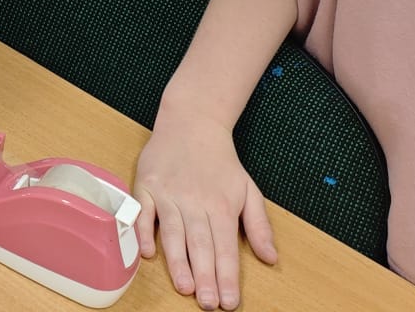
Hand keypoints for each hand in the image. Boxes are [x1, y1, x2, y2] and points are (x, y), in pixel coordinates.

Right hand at [132, 109, 277, 310]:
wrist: (191, 121)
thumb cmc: (221, 161)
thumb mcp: (249, 190)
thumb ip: (259, 226)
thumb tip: (270, 258)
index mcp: (221, 204)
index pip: (226, 247)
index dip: (228, 277)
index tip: (230, 302)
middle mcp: (195, 200)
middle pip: (200, 244)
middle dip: (205, 277)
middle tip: (209, 304)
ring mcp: (168, 193)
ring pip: (173, 233)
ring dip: (178, 262)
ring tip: (184, 287)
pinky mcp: (146, 185)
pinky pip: (143, 213)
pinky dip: (143, 232)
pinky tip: (147, 253)